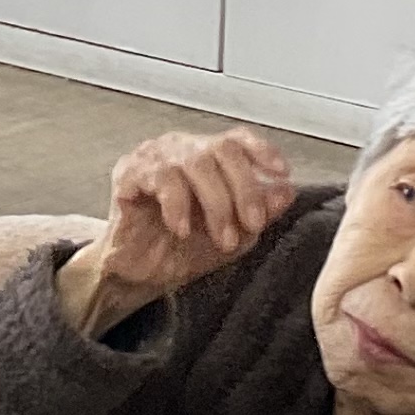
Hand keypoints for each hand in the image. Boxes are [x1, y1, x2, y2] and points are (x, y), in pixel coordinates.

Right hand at [65, 129, 298, 325]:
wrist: (142, 274)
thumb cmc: (184, 249)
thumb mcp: (234, 237)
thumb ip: (260, 214)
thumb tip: (287, 191)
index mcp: (207, 157)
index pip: (237, 139)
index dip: (262, 150)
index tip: (282, 172)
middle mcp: (181, 149)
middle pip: (222, 149)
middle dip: (244, 190)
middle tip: (251, 225)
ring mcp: (153, 157)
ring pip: (195, 163)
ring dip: (216, 205)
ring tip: (221, 238)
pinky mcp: (128, 172)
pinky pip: (160, 178)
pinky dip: (179, 207)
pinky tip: (182, 230)